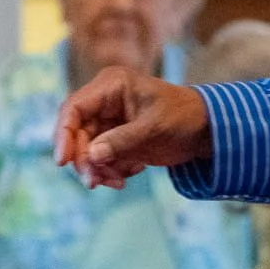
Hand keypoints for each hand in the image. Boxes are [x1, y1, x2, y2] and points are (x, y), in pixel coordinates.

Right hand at [53, 66, 212, 188]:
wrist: (206, 129)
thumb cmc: (183, 118)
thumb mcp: (154, 129)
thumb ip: (121, 142)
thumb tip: (92, 157)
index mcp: (111, 86)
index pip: (74, 108)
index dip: (63, 134)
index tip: (63, 161)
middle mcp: (104, 101)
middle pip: (77, 133)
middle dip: (85, 160)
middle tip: (95, 182)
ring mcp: (108, 120)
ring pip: (87, 149)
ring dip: (97, 169)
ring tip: (118, 182)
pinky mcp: (114, 138)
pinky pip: (100, 158)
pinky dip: (109, 171)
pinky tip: (127, 176)